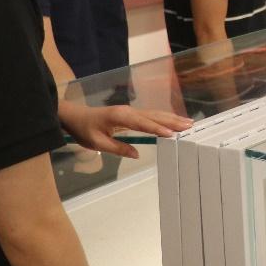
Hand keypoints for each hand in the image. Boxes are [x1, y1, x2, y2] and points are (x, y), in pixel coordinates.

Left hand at [59, 102, 192, 159]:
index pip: (143, 123)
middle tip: (189, 125)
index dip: (158, 129)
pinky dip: (163, 118)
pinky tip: (172, 121)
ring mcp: (131, 111)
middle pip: (154, 116)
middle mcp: (129, 111)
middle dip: (172, 121)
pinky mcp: (131, 114)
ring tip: (187, 122)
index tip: (172, 133)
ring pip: (154, 114)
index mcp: (121, 117)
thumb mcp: (97, 143)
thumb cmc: (84, 130)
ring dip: (171, 118)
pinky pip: (150, 116)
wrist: (75, 116)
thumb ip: (118, 148)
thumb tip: (137, 154)